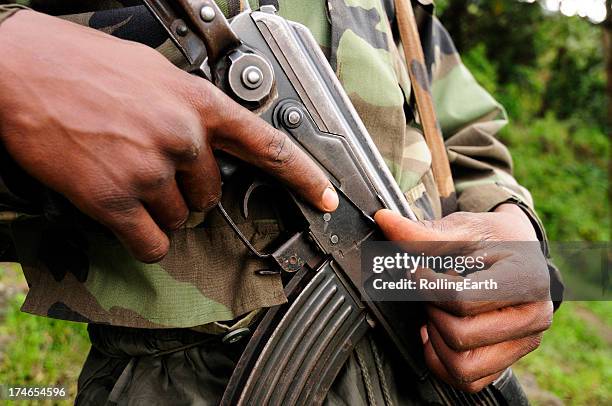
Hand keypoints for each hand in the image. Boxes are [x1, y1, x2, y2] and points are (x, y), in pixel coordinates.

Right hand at [0, 11, 337, 262]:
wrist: (18, 69)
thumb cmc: (81, 65)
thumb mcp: (153, 72)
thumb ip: (189, 106)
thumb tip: (206, 135)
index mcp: (197, 102)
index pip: (268, 145)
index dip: (303, 175)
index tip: (325, 196)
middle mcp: (182, 137)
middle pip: (210, 195)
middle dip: (185, 190)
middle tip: (149, 167)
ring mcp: (150, 170)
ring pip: (180, 219)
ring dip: (157, 209)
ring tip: (123, 175)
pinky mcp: (115, 200)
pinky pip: (152, 243)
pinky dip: (143, 240)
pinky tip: (124, 218)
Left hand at [375, 204, 552, 391]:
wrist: (518, 252)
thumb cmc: (492, 239)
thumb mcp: (461, 229)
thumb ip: (423, 233)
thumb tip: (385, 222)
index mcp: (527, 281)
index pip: (462, 299)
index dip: (427, 286)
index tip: (417, 271)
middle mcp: (534, 317)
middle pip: (460, 336)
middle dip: (433, 310)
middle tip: (430, 291)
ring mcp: (524, 343)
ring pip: (463, 366)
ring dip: (437, 339)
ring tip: (437, 311)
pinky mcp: (509, 360)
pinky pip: (468, 381)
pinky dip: (443, 360)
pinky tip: (438, 333)